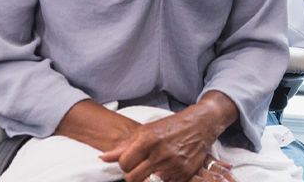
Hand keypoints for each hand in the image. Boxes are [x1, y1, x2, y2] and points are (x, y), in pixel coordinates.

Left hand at [100, 92, 237, 181]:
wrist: (200, 125)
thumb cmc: (171, 126)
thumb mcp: (146, 131)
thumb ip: (124, 146)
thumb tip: (103, 158)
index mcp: (148, 140)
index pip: (124, 164)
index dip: (125, 164)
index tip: (131, 160)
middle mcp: (161, 154)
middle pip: (133, 178)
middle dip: (132, 174)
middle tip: (140, 166)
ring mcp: (173, 166)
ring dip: (147, 177)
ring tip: (153, 167)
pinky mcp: (184, 174)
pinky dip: (162, 179)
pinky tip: (165, 169)